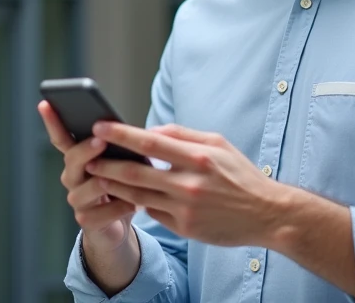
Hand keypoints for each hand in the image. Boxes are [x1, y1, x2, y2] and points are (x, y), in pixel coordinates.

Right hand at [38, 101, 135, 251]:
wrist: (116, 224)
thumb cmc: (119, 185)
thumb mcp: (120, 162)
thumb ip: (117, 147)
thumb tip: (126, 130)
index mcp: (77, 158)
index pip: (61, 137)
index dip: (52, 122)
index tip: (45, 104)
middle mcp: (72, 177)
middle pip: (72, 159)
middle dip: (86, 149)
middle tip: (101, 140)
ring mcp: (77, 199)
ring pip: (86, 187)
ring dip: (108, 181)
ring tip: (128, 177)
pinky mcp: (86, 221)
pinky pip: (101, 213)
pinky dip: (120, 208)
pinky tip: (136, 204)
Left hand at [85, 121, 282, 247]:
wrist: (266, 214)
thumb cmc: (241, 175)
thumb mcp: (219, 143)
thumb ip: (184, 135)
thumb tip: (152, 131)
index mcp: (198, 157)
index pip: (150, 143)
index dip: (121, 135)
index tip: (99, 127)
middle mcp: (189, 184)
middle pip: (136, 172)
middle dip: (107, 163)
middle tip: (88, 157)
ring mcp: (185, 208)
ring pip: (138, 195)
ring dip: (114, 185)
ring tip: (98, 175)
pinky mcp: (185, 228)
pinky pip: (153, 212)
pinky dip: (140, 202)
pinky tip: (130, 195)